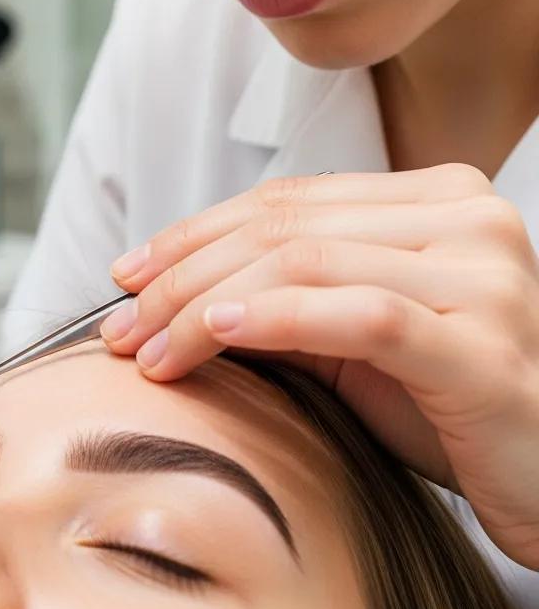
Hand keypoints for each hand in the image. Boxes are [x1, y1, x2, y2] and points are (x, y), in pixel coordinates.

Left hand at [101, 164, 538, 569]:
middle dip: (183, 275)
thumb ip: (281, 297)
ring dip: (205, 305)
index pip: (285, 202)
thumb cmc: (447, 408)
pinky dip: (275, 318)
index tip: (128, 273)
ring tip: (150, 349)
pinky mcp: (485, 345)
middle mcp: (466, 218)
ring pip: (307, 263)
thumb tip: (165, 289)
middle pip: (285, 228)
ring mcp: (484, 276)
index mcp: (437, 199)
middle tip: (122, 324)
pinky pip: (359, 314)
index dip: (194, 233)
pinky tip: (217, 332)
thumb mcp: (351, 337)